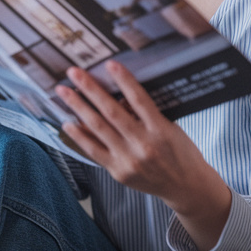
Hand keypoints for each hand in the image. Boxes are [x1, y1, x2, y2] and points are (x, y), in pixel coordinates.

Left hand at [55, 61, 230, 249]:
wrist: (186, 188)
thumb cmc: (180, 153)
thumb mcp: (171, 128)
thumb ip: (147, 114)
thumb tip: (119, 94)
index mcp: (160, 131)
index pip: (139, 100)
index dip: (124, 80)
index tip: (109, 64)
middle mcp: (143, 145)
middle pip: (112, 112)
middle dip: (90, 89)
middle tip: (74, 73)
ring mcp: (129, 160)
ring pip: (98, 128)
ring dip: (78, 107)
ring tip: (64, 92)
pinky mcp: (118, 172)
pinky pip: (93, 151)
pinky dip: (79, 135)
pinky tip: (67, 122)